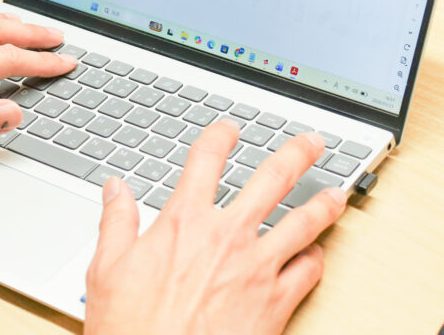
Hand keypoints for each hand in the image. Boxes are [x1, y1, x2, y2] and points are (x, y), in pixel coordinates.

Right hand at [84, 121, 346, 334]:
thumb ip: (116, 222)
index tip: (229, 129)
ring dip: (324, 203)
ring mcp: (257, 268)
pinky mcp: (276, 302)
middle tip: (310, 142)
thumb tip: (115, 190)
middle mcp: (227, 237)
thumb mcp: (107, 270)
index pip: (207, 159)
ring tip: (336, 193)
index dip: (221, 135)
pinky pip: (309, 271)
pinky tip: (318, 253)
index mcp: (185, 222)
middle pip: (273, 178)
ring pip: (305, 222)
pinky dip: (317, 258)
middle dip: (296, 153)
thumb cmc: (133, 330)